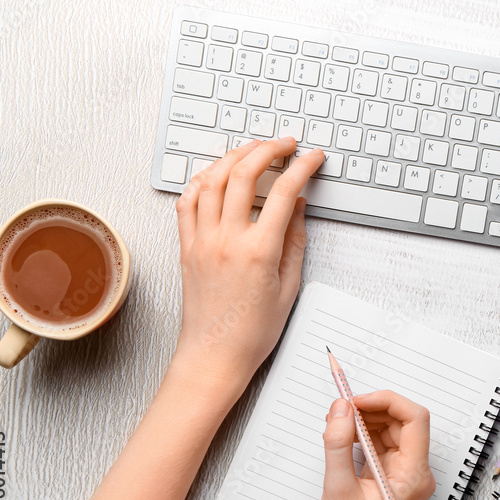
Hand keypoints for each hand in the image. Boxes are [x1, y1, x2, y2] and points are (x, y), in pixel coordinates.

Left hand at [172, 138, 324, 393]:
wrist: (214, 355)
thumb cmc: (252, 332)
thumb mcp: (289, 286)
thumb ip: (295, 241)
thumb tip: (299, 207)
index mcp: (258, 251)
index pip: (284, 192)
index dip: (302, 167)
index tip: (313, 157)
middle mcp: (227, 240)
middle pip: (244, 173)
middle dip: (267, 149)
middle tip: (284, 144)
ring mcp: (202, 240)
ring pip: (213, 179)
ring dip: (234, 156)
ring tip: (253, 150)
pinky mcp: (187, 246)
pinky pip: (188, 200)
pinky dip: (202, 179)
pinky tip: (216, 174)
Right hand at [315, 391, 436, 499]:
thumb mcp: (337, 489)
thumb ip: (338, 444)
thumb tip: (341, 409)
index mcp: (414, 476)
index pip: (415, 419)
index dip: (387, 401)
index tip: (357, 400)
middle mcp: (416, 474)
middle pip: (403, 422)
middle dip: (372, 409)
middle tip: (341, 408)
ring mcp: (404, 477)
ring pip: (391, 431)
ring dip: (365, 421)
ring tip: (336, 423)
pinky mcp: (391, 479)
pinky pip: (382, 446)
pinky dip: (363, 436)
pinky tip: (342, 438)